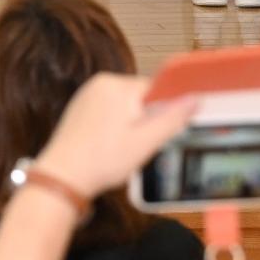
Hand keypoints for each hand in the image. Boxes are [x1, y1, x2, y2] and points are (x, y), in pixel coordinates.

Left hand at [36, 73, 198, 199]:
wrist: (64, 176)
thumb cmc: (104, 160)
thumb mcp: (147, 141)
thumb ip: (173, 118)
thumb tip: (196, 99)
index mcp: (117, 84)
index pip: (157, 90)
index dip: (163, 114)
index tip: (158, 134)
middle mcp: (100, 83)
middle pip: (141, 98)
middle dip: (145, 121)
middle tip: (137, 145)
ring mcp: (87, 94)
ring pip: (126, 107)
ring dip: (131, 126)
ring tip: (120, 148)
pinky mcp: (80, 108)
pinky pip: (109, 112)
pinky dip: (115, 128)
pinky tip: (109, 146)